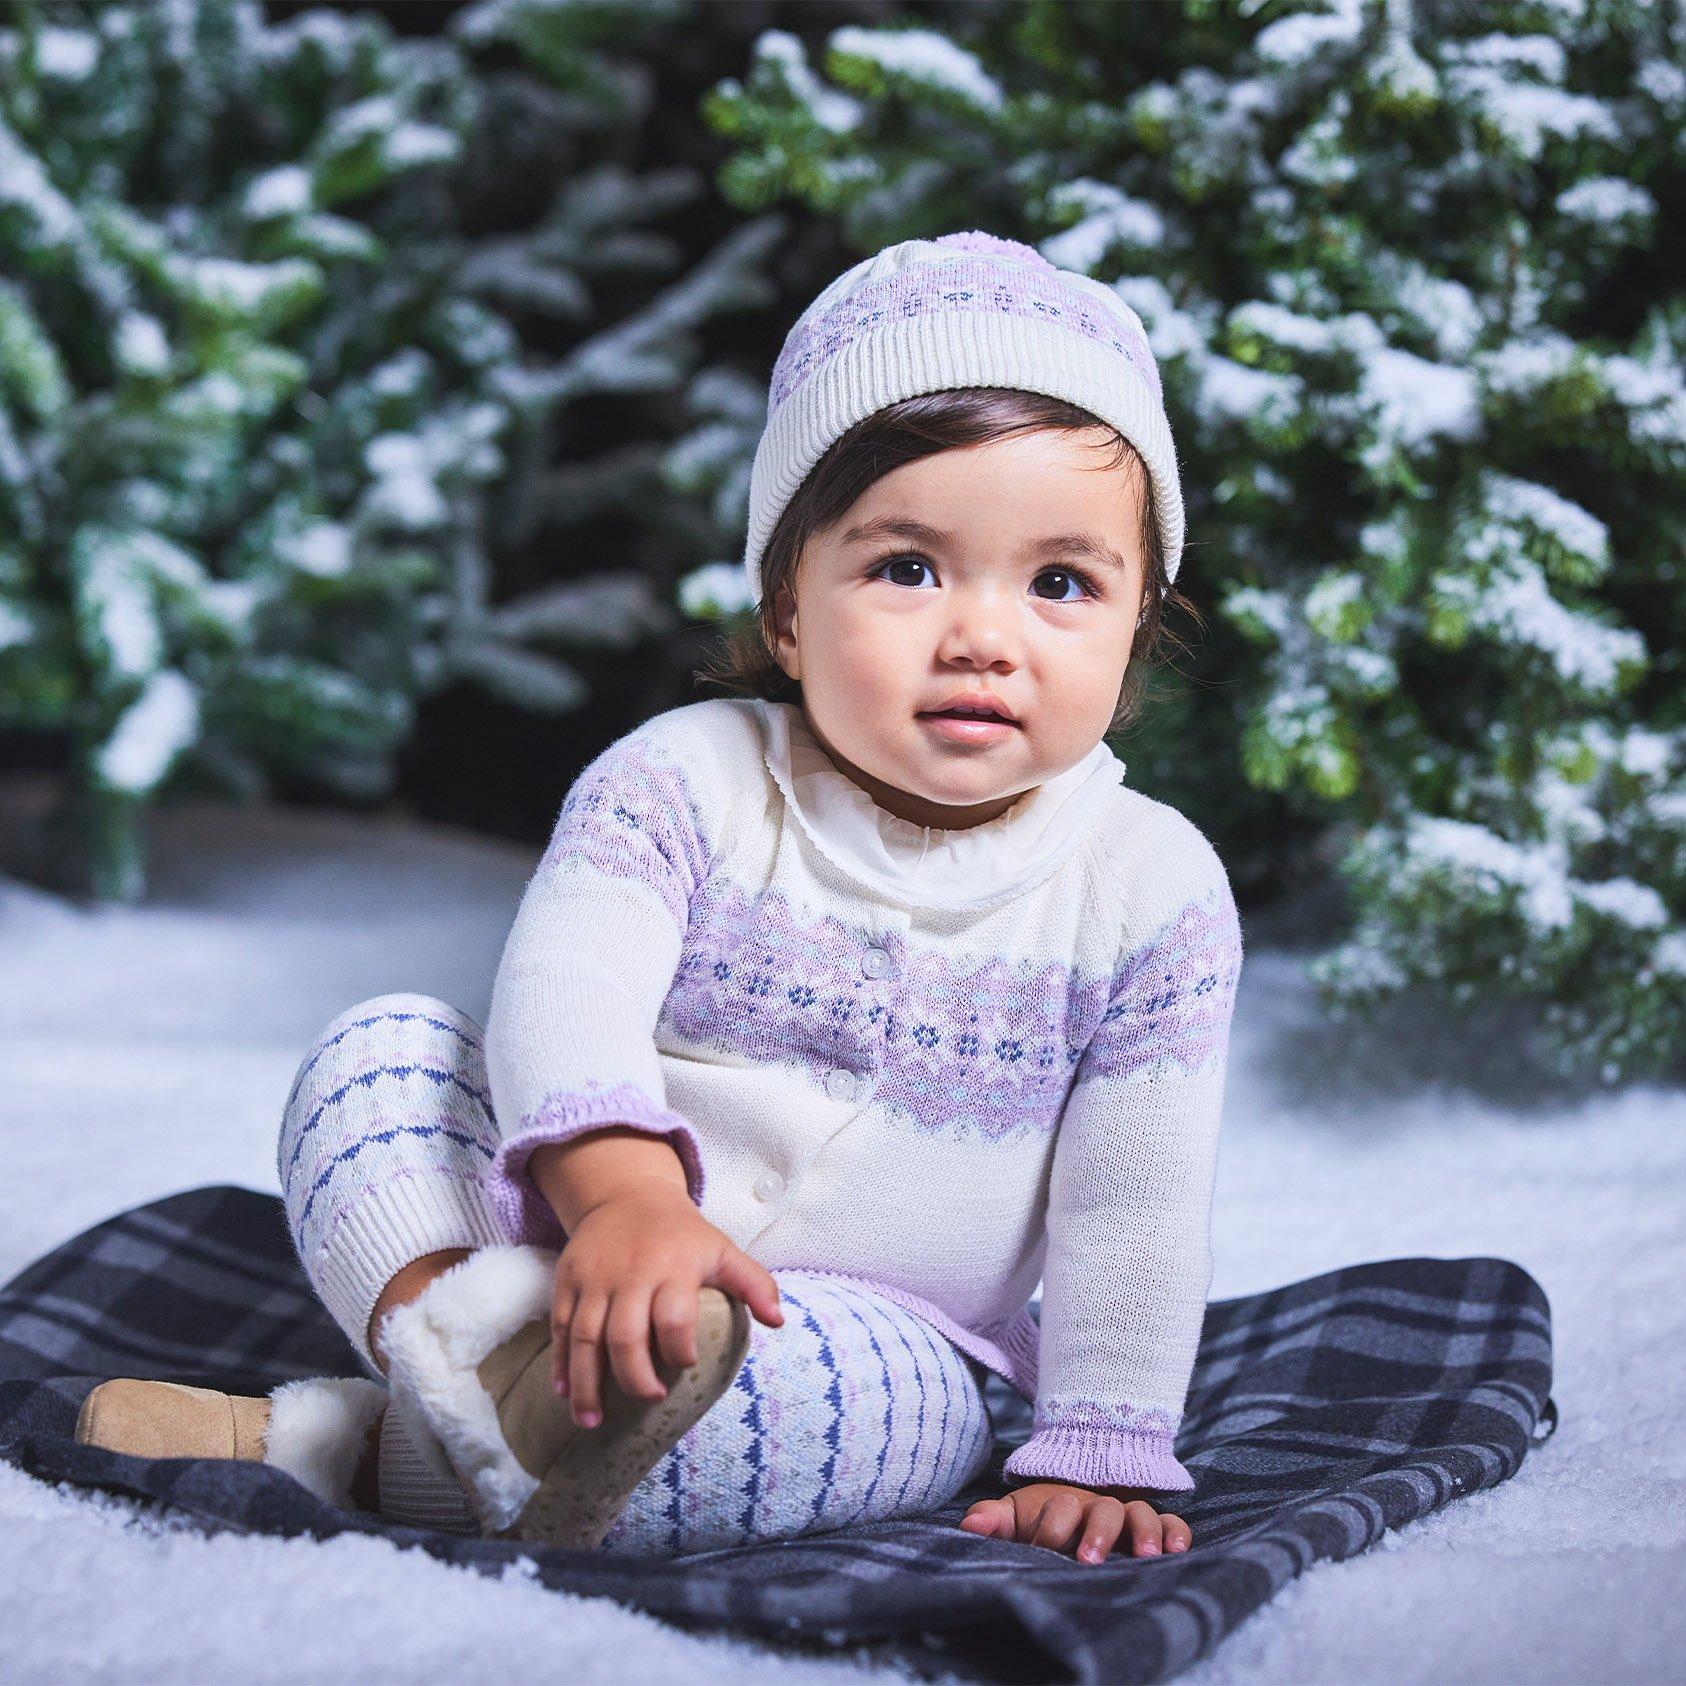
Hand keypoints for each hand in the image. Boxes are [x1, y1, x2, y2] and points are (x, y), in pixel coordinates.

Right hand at [549, 1186, 783, 1428]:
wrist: (626, 1193)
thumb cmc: (681, 1233)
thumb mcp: (721, 1249)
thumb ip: (753, 1283)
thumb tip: (778, 1322)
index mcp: (672, 1267)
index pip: (674, 1317)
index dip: (680, 1350)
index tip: (686, 1367)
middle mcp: (630, 1275)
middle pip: (625, 1335)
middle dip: (634, 1377)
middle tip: (650, 1398)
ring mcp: (594, 1279)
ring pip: (584, 1337)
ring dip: (586, 1384)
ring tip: (592, 1421)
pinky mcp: (568, 1280)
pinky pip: (559, 1327)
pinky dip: (560, 1363)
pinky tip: (564, 1392)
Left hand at [958, 1482, 1191, 1563]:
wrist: (1069, 1509)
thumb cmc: (1040, 1519)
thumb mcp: (1014, 1517)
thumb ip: (992, 1519)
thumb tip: (969, 1526)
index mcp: (1063, 1503)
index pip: (1061, 1507)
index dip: (1051, 1528)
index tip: (1040, 1548)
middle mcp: (1097, 1507)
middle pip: (1103, 1510)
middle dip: (1097, 1533)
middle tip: (1088, 1559)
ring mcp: (1126, 1516)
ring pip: (1141, 1513)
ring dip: (1143, 1532)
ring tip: (1144, 1557)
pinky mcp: (1150, 1530)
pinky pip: (1171, 1523)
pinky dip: (1176, 1532)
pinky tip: (1178, 1550)